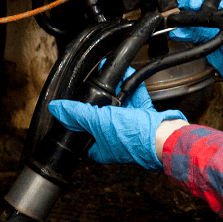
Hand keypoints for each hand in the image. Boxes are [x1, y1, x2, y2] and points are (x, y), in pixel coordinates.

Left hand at [48, 79, 186, 170]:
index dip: (79, 122)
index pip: (83, 135)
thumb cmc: (133, 137)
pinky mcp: (145, 118)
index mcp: (101, 147)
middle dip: (100, 99)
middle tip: (95, 86)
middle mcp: (116, 139)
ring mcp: (131, 128)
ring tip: (111, 74)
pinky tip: (128, 74)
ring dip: (116, 89)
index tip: (75, 109)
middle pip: (103, 117)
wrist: (164, 136)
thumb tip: (57, 109)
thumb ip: (78, 114)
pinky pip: (136, 99)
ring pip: (120, 105)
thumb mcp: (99, 122)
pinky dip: (132, 86)